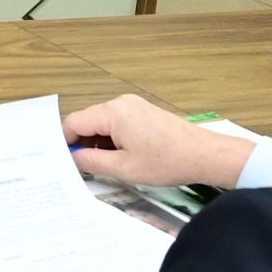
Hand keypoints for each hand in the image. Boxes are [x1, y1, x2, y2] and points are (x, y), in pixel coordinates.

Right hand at [64, 95, 257, 190]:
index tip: (66, 160)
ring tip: (112, 165)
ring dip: (101, 143)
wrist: (204, 155)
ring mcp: (134, 105)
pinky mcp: (144, 112)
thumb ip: (92, 161)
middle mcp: (122, 103)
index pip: (74, 122)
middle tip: (88, 167)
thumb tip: (75, 158)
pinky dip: (115, 138)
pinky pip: (118, 122)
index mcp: (113, 112)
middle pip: (88, 121)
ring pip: (103, 123)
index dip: (66, 143)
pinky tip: (125, 156)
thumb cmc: (169, 161)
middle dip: (84, 144)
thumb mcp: (123, 168)